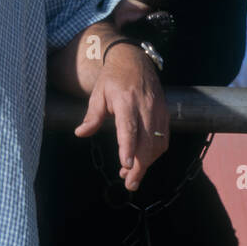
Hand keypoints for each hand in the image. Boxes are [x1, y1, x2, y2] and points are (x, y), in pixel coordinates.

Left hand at [74, 43, 167, 190]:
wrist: (135, 61)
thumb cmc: (113, 79)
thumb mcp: (98, 94)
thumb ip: (92, 116)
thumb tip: (80, 133)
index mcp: (126, 101)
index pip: (129, 128)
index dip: (128, 147)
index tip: (126, 165)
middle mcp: (146, 107)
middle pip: (146, 142)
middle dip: (139, 166)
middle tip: (129, 184)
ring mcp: (158, 112)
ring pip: (157, 144)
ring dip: (147, 163)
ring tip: (132, 176)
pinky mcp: (166, 115)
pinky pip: (164, 139)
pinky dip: (155, 154)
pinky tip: (143, 161)